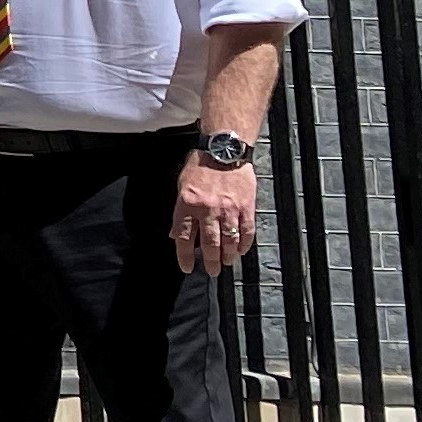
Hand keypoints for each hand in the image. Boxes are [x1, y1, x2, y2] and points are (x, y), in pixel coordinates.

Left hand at [173, 149, 257, 274]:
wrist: (224, 150)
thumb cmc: (200, 165)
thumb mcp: (181, 186)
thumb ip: (180, 212)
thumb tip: (175, 234)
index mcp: (187, 204)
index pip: (183, 237)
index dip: (185, 256)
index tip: (187, 267)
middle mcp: (207, 210)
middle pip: (209, 243)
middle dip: (210, 261)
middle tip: (212, 271)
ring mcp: (228, 209)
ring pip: (229, 241)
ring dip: (228, 256)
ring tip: (226, 262)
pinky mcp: (246, 207)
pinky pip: (246, 231)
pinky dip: (244, 244)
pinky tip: (241, 251)